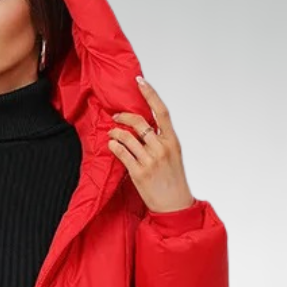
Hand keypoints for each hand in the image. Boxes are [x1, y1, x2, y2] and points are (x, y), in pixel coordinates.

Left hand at [108, 76, 194, 212]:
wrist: (174, 205)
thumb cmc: (173, 179)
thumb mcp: (173, 155)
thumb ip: (160, 139)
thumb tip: (143, 125)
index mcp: (172, 141)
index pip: (161, 110)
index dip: (150, 93)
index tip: (140, 81)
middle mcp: (162, 148)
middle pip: (139, 122)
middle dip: (124, 116)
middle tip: (116, 117)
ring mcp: (150, 160)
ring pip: (127, 137)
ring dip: (116, 132)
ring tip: (112, 134)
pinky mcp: (139, 173)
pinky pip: (121, 153)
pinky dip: (114, 146)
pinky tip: (112, 145)